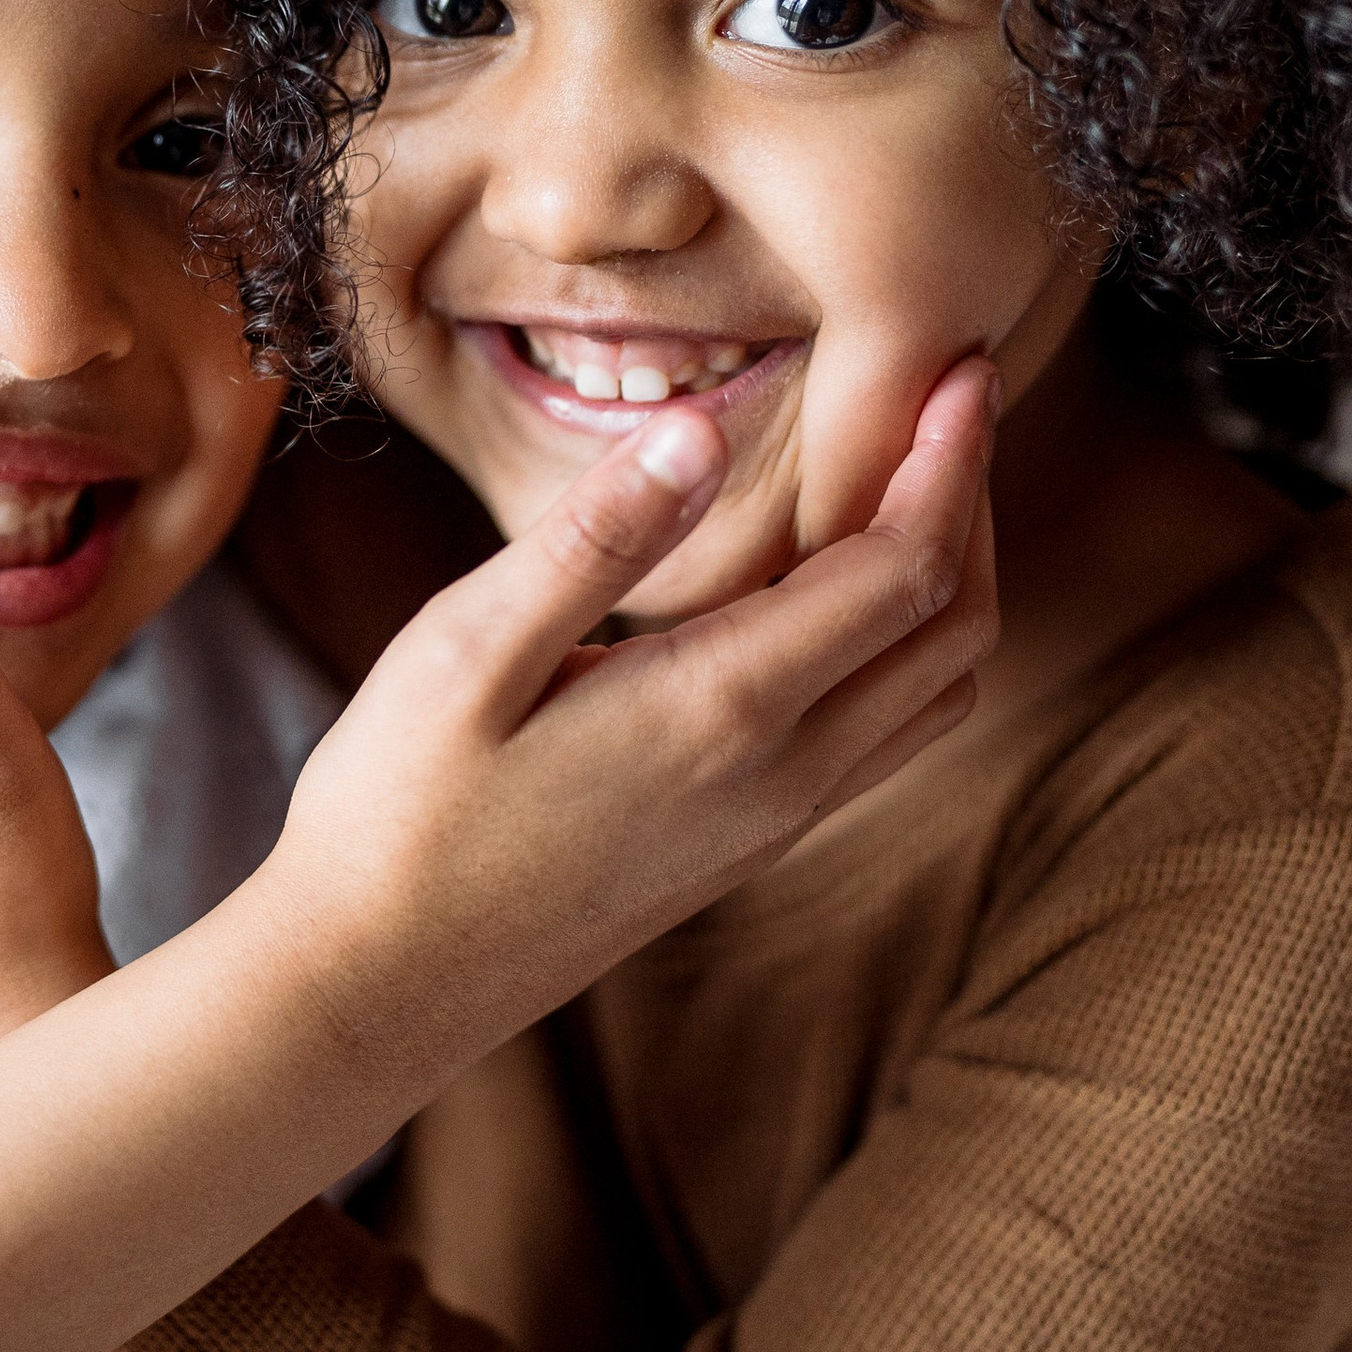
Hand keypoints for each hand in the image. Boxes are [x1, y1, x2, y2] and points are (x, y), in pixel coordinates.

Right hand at [258, 356, 1000, 1050]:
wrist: (379, 985)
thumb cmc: (402, 808)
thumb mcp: (469, 651)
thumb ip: (596, 538)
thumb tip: (700, 427)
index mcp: (725, 709)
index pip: (904, 569)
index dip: (950, 458)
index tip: (960, 366)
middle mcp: (781, 775)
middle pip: (954, 629)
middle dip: (972, 503)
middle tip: (950, 400)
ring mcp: (771, 822)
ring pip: (932, 692)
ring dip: (948, 580)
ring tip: (907, 480)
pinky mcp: (743, 845)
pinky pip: (880, 735)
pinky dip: (900, 643)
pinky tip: (828, 593)